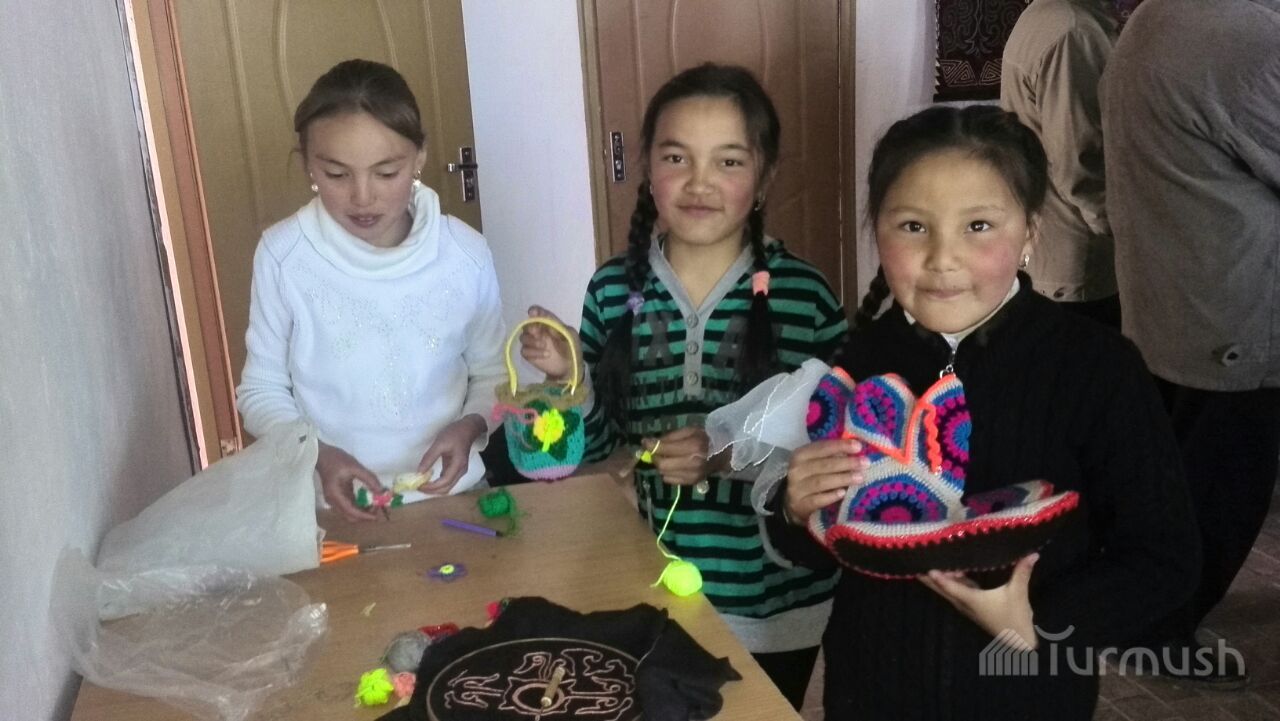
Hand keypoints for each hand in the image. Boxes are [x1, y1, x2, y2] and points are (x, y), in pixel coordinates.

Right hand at [316, 442, 385, 521]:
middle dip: (365, 515)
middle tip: (379, 508)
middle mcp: (334, 501)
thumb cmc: (336, 459)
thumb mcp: (354, 466)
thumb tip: (381, 491)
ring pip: (351, 512)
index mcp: (335, 495)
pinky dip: (361, 505)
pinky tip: (370, 500)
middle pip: (350, 516)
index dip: (364, 516)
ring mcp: (336, 500)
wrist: (322, 455)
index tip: (377, 516)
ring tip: (377, 503)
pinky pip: (351, 505)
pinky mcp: (339, 496)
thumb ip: (369, 478)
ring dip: (364, 511)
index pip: (350, 511)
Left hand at [418, 414, 487, 493]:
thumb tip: (420, 472)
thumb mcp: (439, 443)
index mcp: (458, 465)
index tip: (419, 486)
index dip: (431, 487)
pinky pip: (447, 481)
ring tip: (422, 485)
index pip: (444, 482)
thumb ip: (429, 458)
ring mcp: (459, 471)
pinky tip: (429, 480)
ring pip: (447, 486)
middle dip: (432, 491)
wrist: (468, 428)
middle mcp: (460, 472)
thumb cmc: (454, 434)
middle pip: (447, 488)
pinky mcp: (456, 469)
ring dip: (435, 489)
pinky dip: (438, 483)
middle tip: (418, 487)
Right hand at [519, 306, 581, 382]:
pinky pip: (524, 351)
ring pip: (523, 337)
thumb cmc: (571, 348)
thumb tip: (548, 324)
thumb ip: (560, 327)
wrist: (570, 367)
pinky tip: (546, 355)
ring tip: (545, 345)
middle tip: (537, 333)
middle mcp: (538, 331)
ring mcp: (533, 343)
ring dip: (532, 341)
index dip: (534, 311)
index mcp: (548, 323)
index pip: (537, 313)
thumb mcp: (570, 335)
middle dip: (530, 327)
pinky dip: (533, 352)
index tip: (533, 313)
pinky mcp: (530, 355)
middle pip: (526, 325)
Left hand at [642, 427, 718, 485]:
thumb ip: (669, 437)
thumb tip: (649, 442)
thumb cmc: (705, 438)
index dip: (650, 445)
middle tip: (655, 451)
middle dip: (655, 457)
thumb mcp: (689, 430)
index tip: (645, 441)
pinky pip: (670, 480)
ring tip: (666, 457)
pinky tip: (674, 465)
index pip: (664, 449)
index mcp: (693, 446)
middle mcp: (692, 463)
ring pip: (664, 473)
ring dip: (661, 465)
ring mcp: (692, 475)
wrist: (724, 454)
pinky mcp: (691, 482)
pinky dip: (668, 472)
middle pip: (662, 464)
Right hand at [784, 439, 867, 522]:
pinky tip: (843, 493)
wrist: (795, 502)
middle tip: (865, 463)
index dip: (840, 446)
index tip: (858, 446)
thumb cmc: (812, 478)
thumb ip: (832, 456)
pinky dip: (830, 496)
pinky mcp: (800, 505)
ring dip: (842, 479)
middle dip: (846, 463)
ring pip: (820, 482)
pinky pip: (816, 500)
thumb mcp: (817, 463)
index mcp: (800, 455)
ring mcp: (796, 489)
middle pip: (823, 465)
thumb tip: (857, 450)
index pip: (821, 448)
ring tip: (860, 477)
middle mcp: (796, 471)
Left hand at [918, 553, 1040, 649]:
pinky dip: (948, 582)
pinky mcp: (971, 605)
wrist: (1018, 641)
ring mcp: (966, 605)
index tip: (924, 568)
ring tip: (923, 564)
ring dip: (935, 580)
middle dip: (927, 578)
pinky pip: (955, 591)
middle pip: (941, 589)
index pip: (951, 587)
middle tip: (912, 563)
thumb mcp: (1019, 593)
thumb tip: (1033, 553)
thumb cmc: (1015, 617)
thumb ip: (1022, 572)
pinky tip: (946, 571)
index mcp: (972, 600)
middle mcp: (964, 603)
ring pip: (946, 590)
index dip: (938, 578)